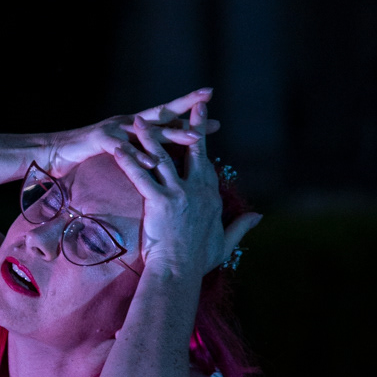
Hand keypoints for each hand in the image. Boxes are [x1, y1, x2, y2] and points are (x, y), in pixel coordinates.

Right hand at [46, 88, 220, 176]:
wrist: (52, 153)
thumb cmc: (85, 156)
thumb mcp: (118, 155)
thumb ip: (137, 155)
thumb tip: (157, 162)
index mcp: (134, 129)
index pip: (167, 123)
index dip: (190, 121)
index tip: (216, 123)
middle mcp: (127, 123)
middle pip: (161, 114)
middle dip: (186, 106)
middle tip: (208, 96)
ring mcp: (114, 129)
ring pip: (147, 129)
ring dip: (171, 133)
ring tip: (194, 137)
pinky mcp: (100, 140)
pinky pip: (122, 149)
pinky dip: (138, 156)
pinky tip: (153, 161)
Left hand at [111, 97, 261, 277]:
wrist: (180, 273)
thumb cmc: (199, 262)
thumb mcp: (226, 243)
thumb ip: (241, 226)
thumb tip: (258, 216)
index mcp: (211, 197)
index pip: (206, 165)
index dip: (203, 146)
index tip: (202, 131)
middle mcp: (198, 190)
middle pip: (194, 150)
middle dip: (193, 124)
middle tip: (193, 103)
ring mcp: (179, 194)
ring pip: (163, 157)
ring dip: (150, 136)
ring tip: (140, 120)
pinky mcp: (160, 201)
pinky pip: (141, 176)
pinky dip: (129, 160)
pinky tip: (117, 147)